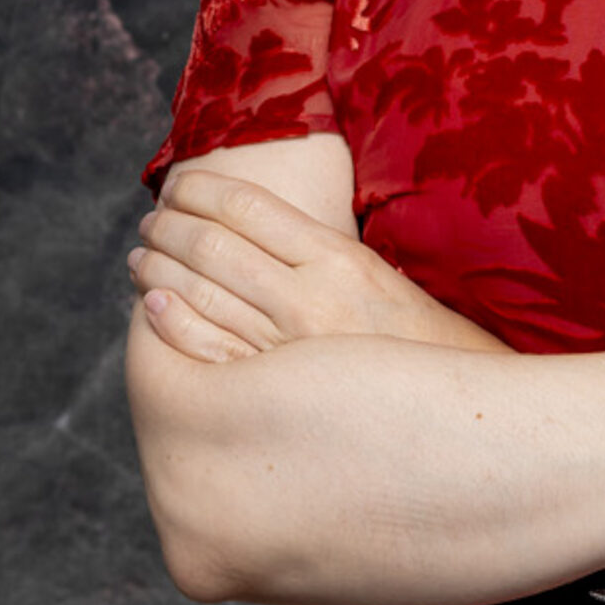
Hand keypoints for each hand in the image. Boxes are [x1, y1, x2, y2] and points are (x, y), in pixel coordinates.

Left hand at [130, 170, 509, 364]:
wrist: (463, 418)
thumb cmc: (420, 345)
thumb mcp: (378, 278)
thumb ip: (318, 254)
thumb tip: (254, 226)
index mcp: (338, 258)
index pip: (246, 205)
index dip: (199, 190)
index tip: (176, 187)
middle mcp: (311, 299)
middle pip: (212, 246)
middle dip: (168, 229)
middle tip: (150, 224)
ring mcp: (290, 352)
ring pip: (199, 294)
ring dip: (159, 270)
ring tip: (141, 261)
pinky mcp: (279, 398)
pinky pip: (207, 352)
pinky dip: (172, 324)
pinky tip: (155, 308)